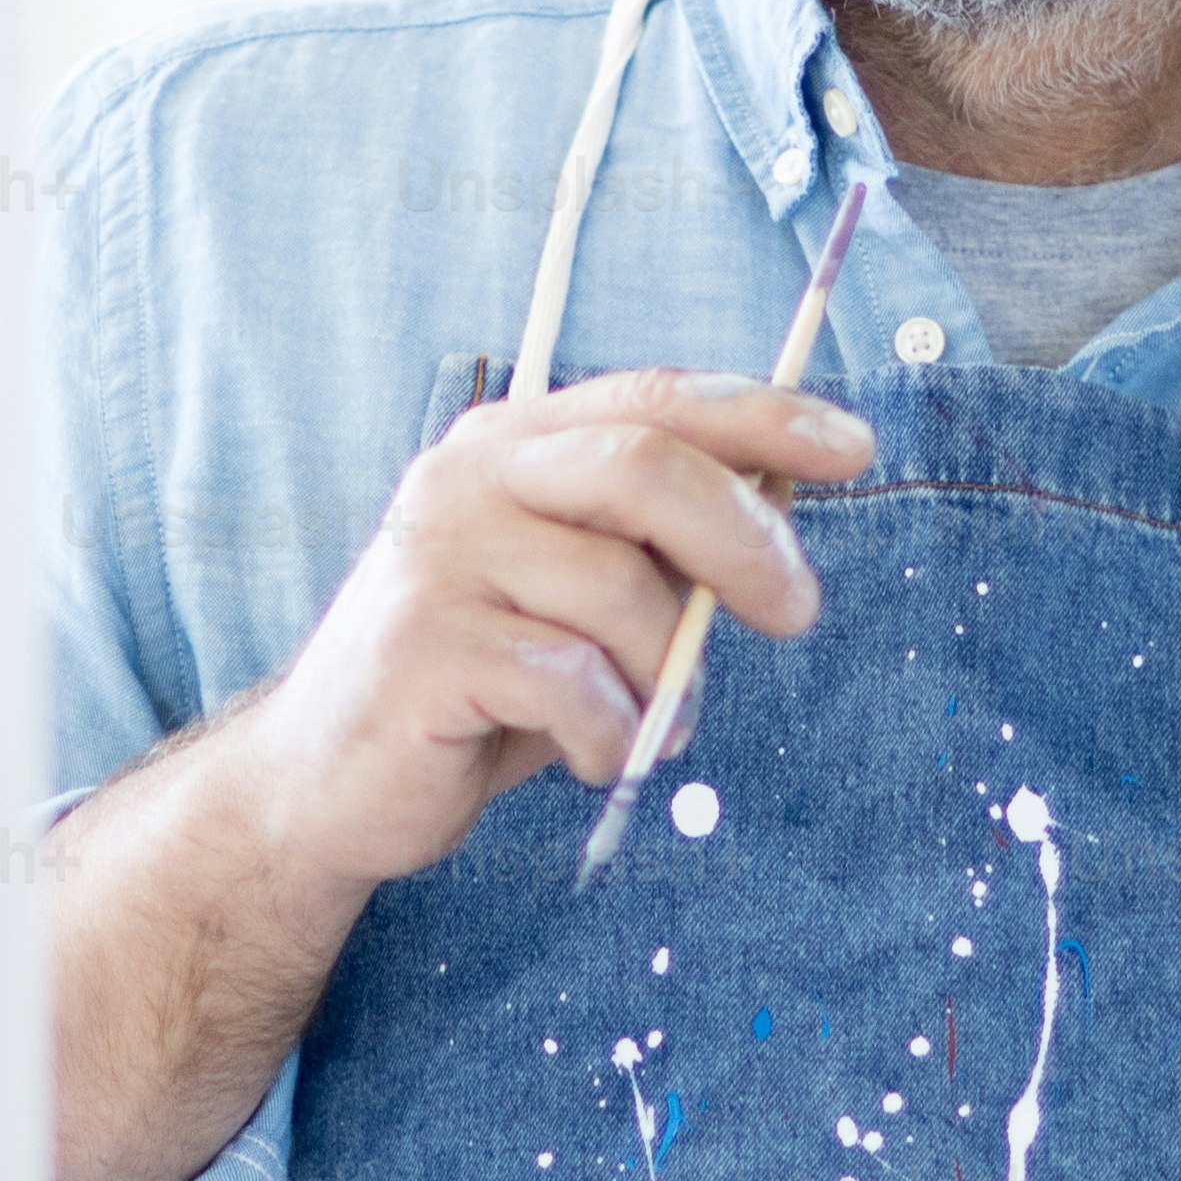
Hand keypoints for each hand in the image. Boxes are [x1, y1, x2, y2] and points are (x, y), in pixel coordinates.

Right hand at [48, 365, 870, 1180]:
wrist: (327, 781)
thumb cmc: (481, 686)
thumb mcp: (578, 599)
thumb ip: (655, 553)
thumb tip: (783, 526)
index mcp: (513, 443)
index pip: (654, 399)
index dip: (762, 416)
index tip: (853, 448)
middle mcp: (469, 477)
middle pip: (645, 467)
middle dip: (744, 539)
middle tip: (796, 611)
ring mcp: (438, 558)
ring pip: (619, 591)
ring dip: (666, 673)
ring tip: (649, 720)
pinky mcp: (424, 648)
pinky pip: (573, 683)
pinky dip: (612, 732)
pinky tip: (594, 754)